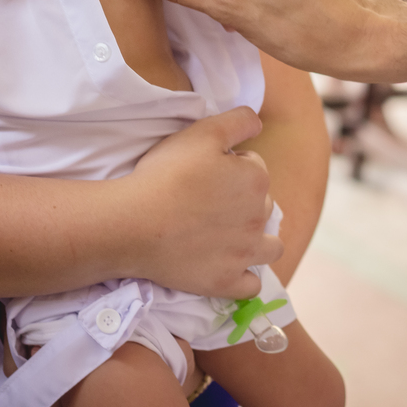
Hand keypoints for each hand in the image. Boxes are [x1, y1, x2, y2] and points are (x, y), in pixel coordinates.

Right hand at [123, 107, 282, 298]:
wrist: (135, 224)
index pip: (255, 167)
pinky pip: (251, 285)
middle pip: (262, 204)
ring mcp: (246, 254)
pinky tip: (227, 266)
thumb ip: (238, 121)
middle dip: (243, 201)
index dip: (231, 165)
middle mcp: (260, 218)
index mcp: (256, 179)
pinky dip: (244, 277)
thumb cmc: (166, 175)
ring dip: (258, 240)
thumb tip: (258, 123)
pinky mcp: (227, 282)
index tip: (204, 172)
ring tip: (229, 236)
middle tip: (207, 201)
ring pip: (271, 247)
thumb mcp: (202, 132)